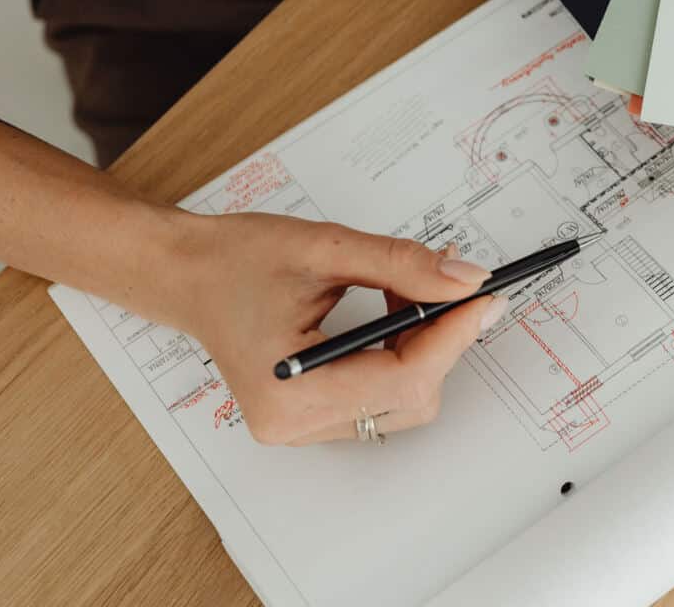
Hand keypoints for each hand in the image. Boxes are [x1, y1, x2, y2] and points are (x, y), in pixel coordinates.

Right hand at [164, 212, 502, 445]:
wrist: (189, 273)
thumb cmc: (238, 259)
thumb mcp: (327, 247)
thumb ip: (403, 265)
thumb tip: (466, 280)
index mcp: (290, 392)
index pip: (403, 378)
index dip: (453, 336)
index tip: (485, 297)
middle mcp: (295, 423)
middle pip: (412, 396)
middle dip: (440, 338)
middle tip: (447, 283)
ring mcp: (302, 427)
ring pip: (405, 400)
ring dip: (423, 346)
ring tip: (404, 291)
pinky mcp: (311, 417)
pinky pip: (383, 395)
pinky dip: (401, 354)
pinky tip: (391, 314)